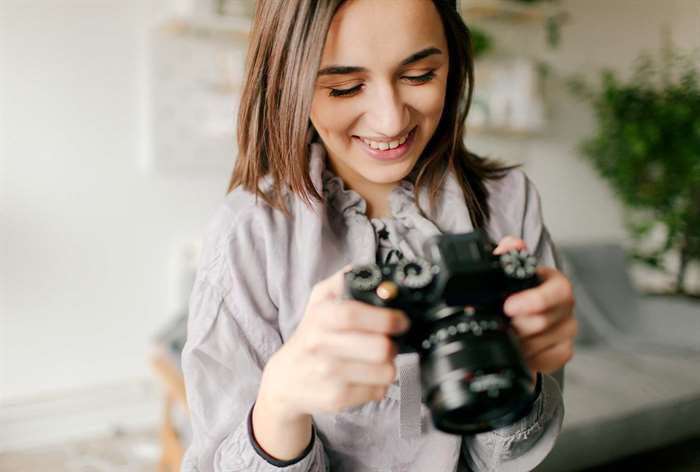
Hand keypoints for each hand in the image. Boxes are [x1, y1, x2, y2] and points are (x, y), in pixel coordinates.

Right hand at [259, 265, 410, 420]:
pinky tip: (365, 377)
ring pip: (385, 371)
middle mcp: (321, 346)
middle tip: (389, 341)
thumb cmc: (310, 337)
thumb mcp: (318, 303)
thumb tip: (367, 269)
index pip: (353, 314)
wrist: (286, 380)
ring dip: (388, 365)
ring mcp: (329, 375)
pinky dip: (378, 384)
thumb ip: (341, 282)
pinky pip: (378, 391)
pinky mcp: (337, 399)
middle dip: (393, 344)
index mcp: (320, 318)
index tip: (401, 320)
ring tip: (375, 360)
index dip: (384, 317)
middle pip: (379, 348)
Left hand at [493, 236, 576, 376]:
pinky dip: (530, 358)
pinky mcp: (565, 350)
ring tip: (505, 336)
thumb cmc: (512, 291)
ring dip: (519, 343)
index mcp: (555, 283)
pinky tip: (519, 350)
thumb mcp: (506, 271)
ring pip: (542, 344)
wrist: (518, 316)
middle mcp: (566, 306)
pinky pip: (549, 360)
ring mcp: (568, 329)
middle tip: (499, 324)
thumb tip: (511, 244)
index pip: (556, 292)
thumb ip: (506, 255)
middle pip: (543, 322)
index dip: (533, 301)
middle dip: (515, 326)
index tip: (508, 307)